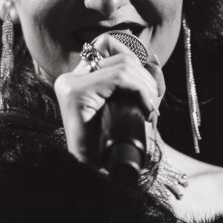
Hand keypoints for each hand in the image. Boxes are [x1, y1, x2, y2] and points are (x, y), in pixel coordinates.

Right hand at [53, 34, 164, 165]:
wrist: (91, 176)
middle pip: (119, 54)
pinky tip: (146, 110)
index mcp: (77, 79)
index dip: (134, 59)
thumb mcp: (123, 109)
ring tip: (150, 109)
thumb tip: (153, 61)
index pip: (107, 45)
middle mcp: (69, 78)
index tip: (146, 88)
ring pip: (123, 65)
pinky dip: (140, 90)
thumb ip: (132, 86)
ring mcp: (70, 84)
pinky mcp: (75, 93)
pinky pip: (119, 78)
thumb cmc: (109, 147)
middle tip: (153, 104)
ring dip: (146, 85)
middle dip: (146, 76)